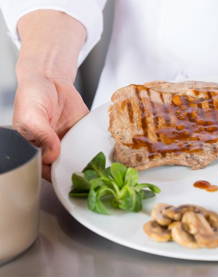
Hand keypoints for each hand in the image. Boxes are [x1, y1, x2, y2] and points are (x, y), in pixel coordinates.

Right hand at [13, 9, 87, 179]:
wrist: (51, 78)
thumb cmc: (33, 95)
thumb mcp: (31, 115)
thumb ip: (41, 135)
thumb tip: (52, 154)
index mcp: (35, 150)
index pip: (45, 171)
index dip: (57, 176)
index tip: (71, 178)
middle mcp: (53, 149)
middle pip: (65, 169)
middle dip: (77, 172)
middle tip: (90, 176)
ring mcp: (69, 143)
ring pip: (80, 160)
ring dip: (91, 164)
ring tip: (101, 169)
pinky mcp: (82, 134)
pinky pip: (91, 145)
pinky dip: (99, 150)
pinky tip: (107, 154)